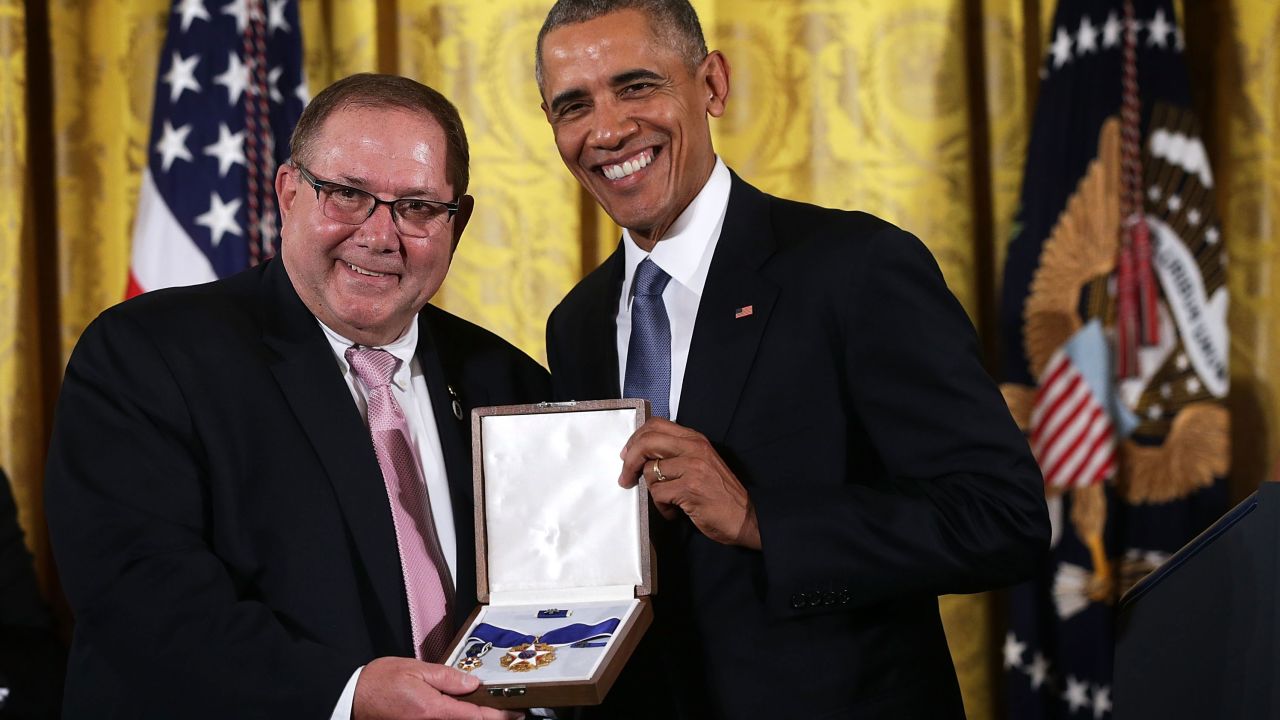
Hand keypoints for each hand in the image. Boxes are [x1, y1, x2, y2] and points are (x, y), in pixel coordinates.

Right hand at [353, 657, 524, 719]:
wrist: (351, 698)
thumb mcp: (415, 670)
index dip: (499, 715)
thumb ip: (446, 677)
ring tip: (488, 711)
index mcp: (433, 709)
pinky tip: (464, 713)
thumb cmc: (379, 682)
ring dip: (474, 719)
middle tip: (507, 712)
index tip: (515, 713)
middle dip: (489, 719)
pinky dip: (458, 719)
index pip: (475, 716)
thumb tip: (471, 683)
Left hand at [618, 417, 760, 548]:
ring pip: (650, 472)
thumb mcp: (701, 464)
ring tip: (667, 502)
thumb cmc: (721, 495)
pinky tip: (674, 512)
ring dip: (652, 492)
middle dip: (630, 461)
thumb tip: (642, 455)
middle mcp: (694, 448)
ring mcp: (693, 467)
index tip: (627, 455)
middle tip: (625, 478)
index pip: (656, 425)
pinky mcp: (690, 488)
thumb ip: (678, 454)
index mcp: (696, 440)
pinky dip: (662, 507)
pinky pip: (658, 494)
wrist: (746, 518)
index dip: (636, 439)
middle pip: (647, 442)